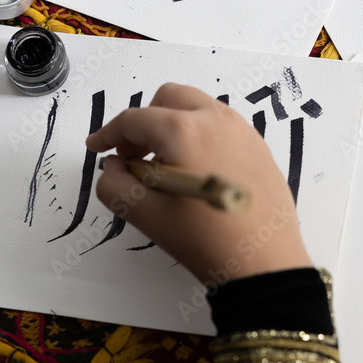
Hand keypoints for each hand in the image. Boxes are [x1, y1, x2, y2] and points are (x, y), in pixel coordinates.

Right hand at [85, 83, 312, 284]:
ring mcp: (242, 130)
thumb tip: (114, 166)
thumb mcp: (147, 215)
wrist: (265, 265)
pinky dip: (199, 135)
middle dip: (144, 122)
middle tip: (132, 156)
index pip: (134, 120)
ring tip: (164, 168)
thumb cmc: (205, 240)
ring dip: (172, 126)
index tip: (96, 147)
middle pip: (168, 98)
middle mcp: (216, 119)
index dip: (108, 134)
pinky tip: (195, 173)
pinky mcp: (258, 146)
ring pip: (197, 107)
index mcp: (184, 131)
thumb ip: (115, 185)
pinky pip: (220, 125)